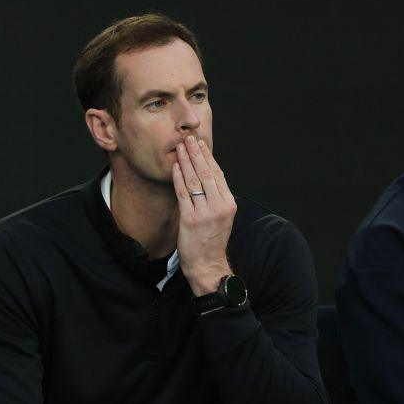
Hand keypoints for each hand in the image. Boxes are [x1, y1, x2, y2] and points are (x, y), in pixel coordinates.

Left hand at [172, 135, 236, 295]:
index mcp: (229, 204)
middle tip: (188, 139)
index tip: (200, 144)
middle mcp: (219, 206)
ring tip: (180, 148)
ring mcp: (205, 213)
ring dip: (186, 161)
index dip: (208, 157)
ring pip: (194, 181)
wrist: (208, 265)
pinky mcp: (190, 219)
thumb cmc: (212, 240)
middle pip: (207, 173)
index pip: (218, 174)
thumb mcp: (222, 217)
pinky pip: (183, 194)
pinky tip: (175, 167)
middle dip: (196, 154)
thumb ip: (216, 197)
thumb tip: (209, 175)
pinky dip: (178, 178)